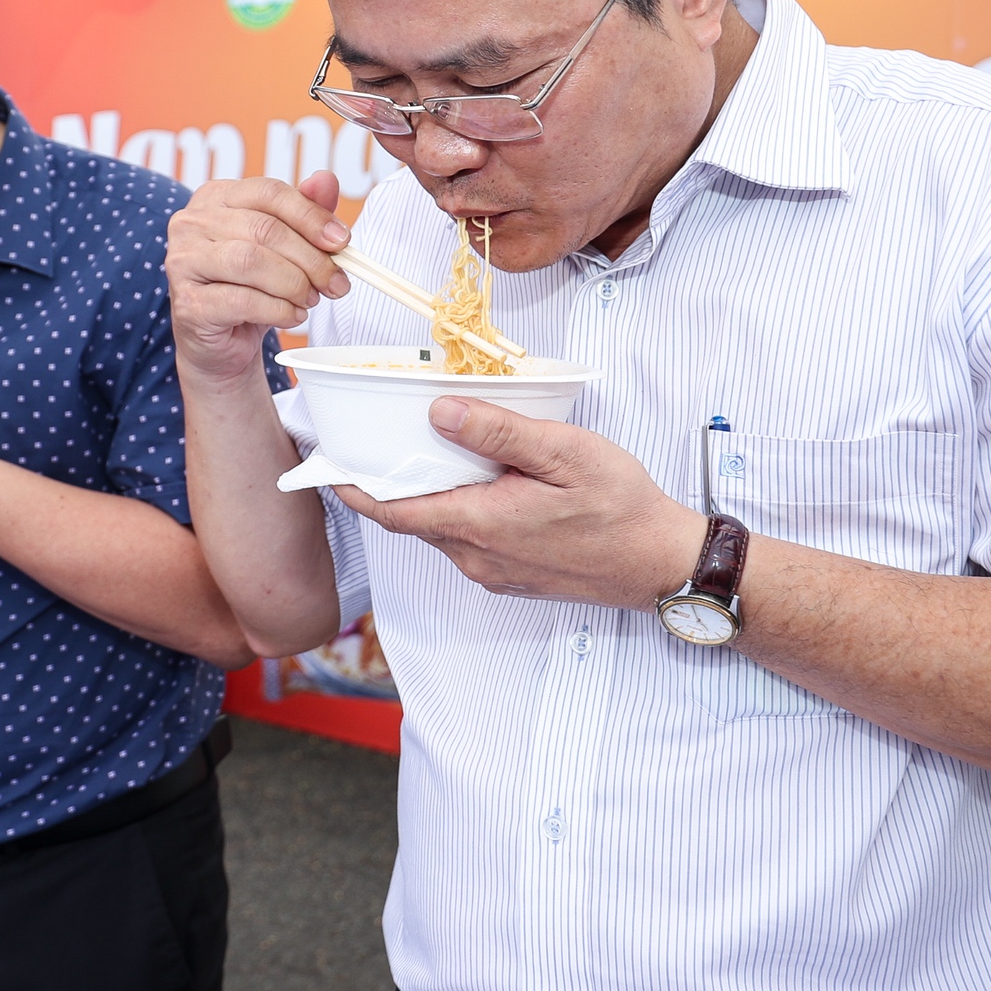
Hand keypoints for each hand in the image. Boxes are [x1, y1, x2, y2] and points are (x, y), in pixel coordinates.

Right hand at [166, 172, 350, 383]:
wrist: (220, 342)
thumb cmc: (249, 288)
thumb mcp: (281, 248)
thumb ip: (303, 213)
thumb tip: (326, 182)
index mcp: (215, 197)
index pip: (268, 192)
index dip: (311, 216)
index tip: (342, 241)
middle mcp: (191, 223)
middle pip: (264, 229)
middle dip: (311, 258)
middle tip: (336, 282)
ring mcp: (183, 263)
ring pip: (252, 262)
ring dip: (295, 284)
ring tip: (310, 299)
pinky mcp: (188, 303)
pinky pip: (244, 300)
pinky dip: (280, 310)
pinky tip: (292, 315)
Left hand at [334, 397, 705, 609]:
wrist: (662, 564)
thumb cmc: (622, 507)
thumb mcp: (564, 453)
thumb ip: (498, 432)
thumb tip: (437, 412)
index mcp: (480, 524)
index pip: (393, 511)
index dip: (354, 489)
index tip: (328, 464)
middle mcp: (476, 557)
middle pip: (411, 519)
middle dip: (388, 485)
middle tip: (375, 443)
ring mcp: (493, 573)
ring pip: (440, 531)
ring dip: (427, 498)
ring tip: (427, 452)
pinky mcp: (511, 577)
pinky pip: (466, 543)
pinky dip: (456, 512)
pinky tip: (476, 482)